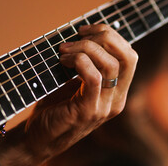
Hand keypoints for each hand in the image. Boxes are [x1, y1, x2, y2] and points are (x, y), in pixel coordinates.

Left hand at [0, 24, 137, 165]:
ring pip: (111, 64)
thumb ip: (85, 64)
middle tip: (77, 36)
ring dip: (85, 48)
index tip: (84, 30)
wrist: (38, 138)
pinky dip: (79, 61)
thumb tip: (81, 34)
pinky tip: (62, 61)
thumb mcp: (74, 82)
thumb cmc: (54, 107)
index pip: (129, 55)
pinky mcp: (88, 111)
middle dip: (104, 36)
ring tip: (63, 50)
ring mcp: (104, 106)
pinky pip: (94, 77)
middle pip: (128, 56)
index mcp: (116, 90)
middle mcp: (116, 99)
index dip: (110, 35)